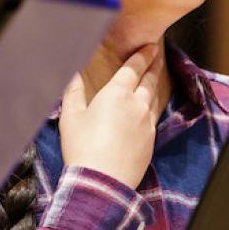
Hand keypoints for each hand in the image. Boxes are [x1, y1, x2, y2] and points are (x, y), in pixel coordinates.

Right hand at [59, 44, 163, 188]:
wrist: (102, 183)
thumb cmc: (82, 148)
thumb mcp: (71, 117)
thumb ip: (73, 92)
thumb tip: (73, 74)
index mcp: (117, 94)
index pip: (133, 68)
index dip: (142, 55)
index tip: (150, 46)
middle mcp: (137, 105)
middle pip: (149, 80)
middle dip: (153, 66)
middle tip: (157, 56)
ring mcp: (147, 124)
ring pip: (154, 98)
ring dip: (155, 85)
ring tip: (154, 78)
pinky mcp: (151, 141)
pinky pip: (153, 118)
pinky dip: (152, 107)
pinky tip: (148, 109)